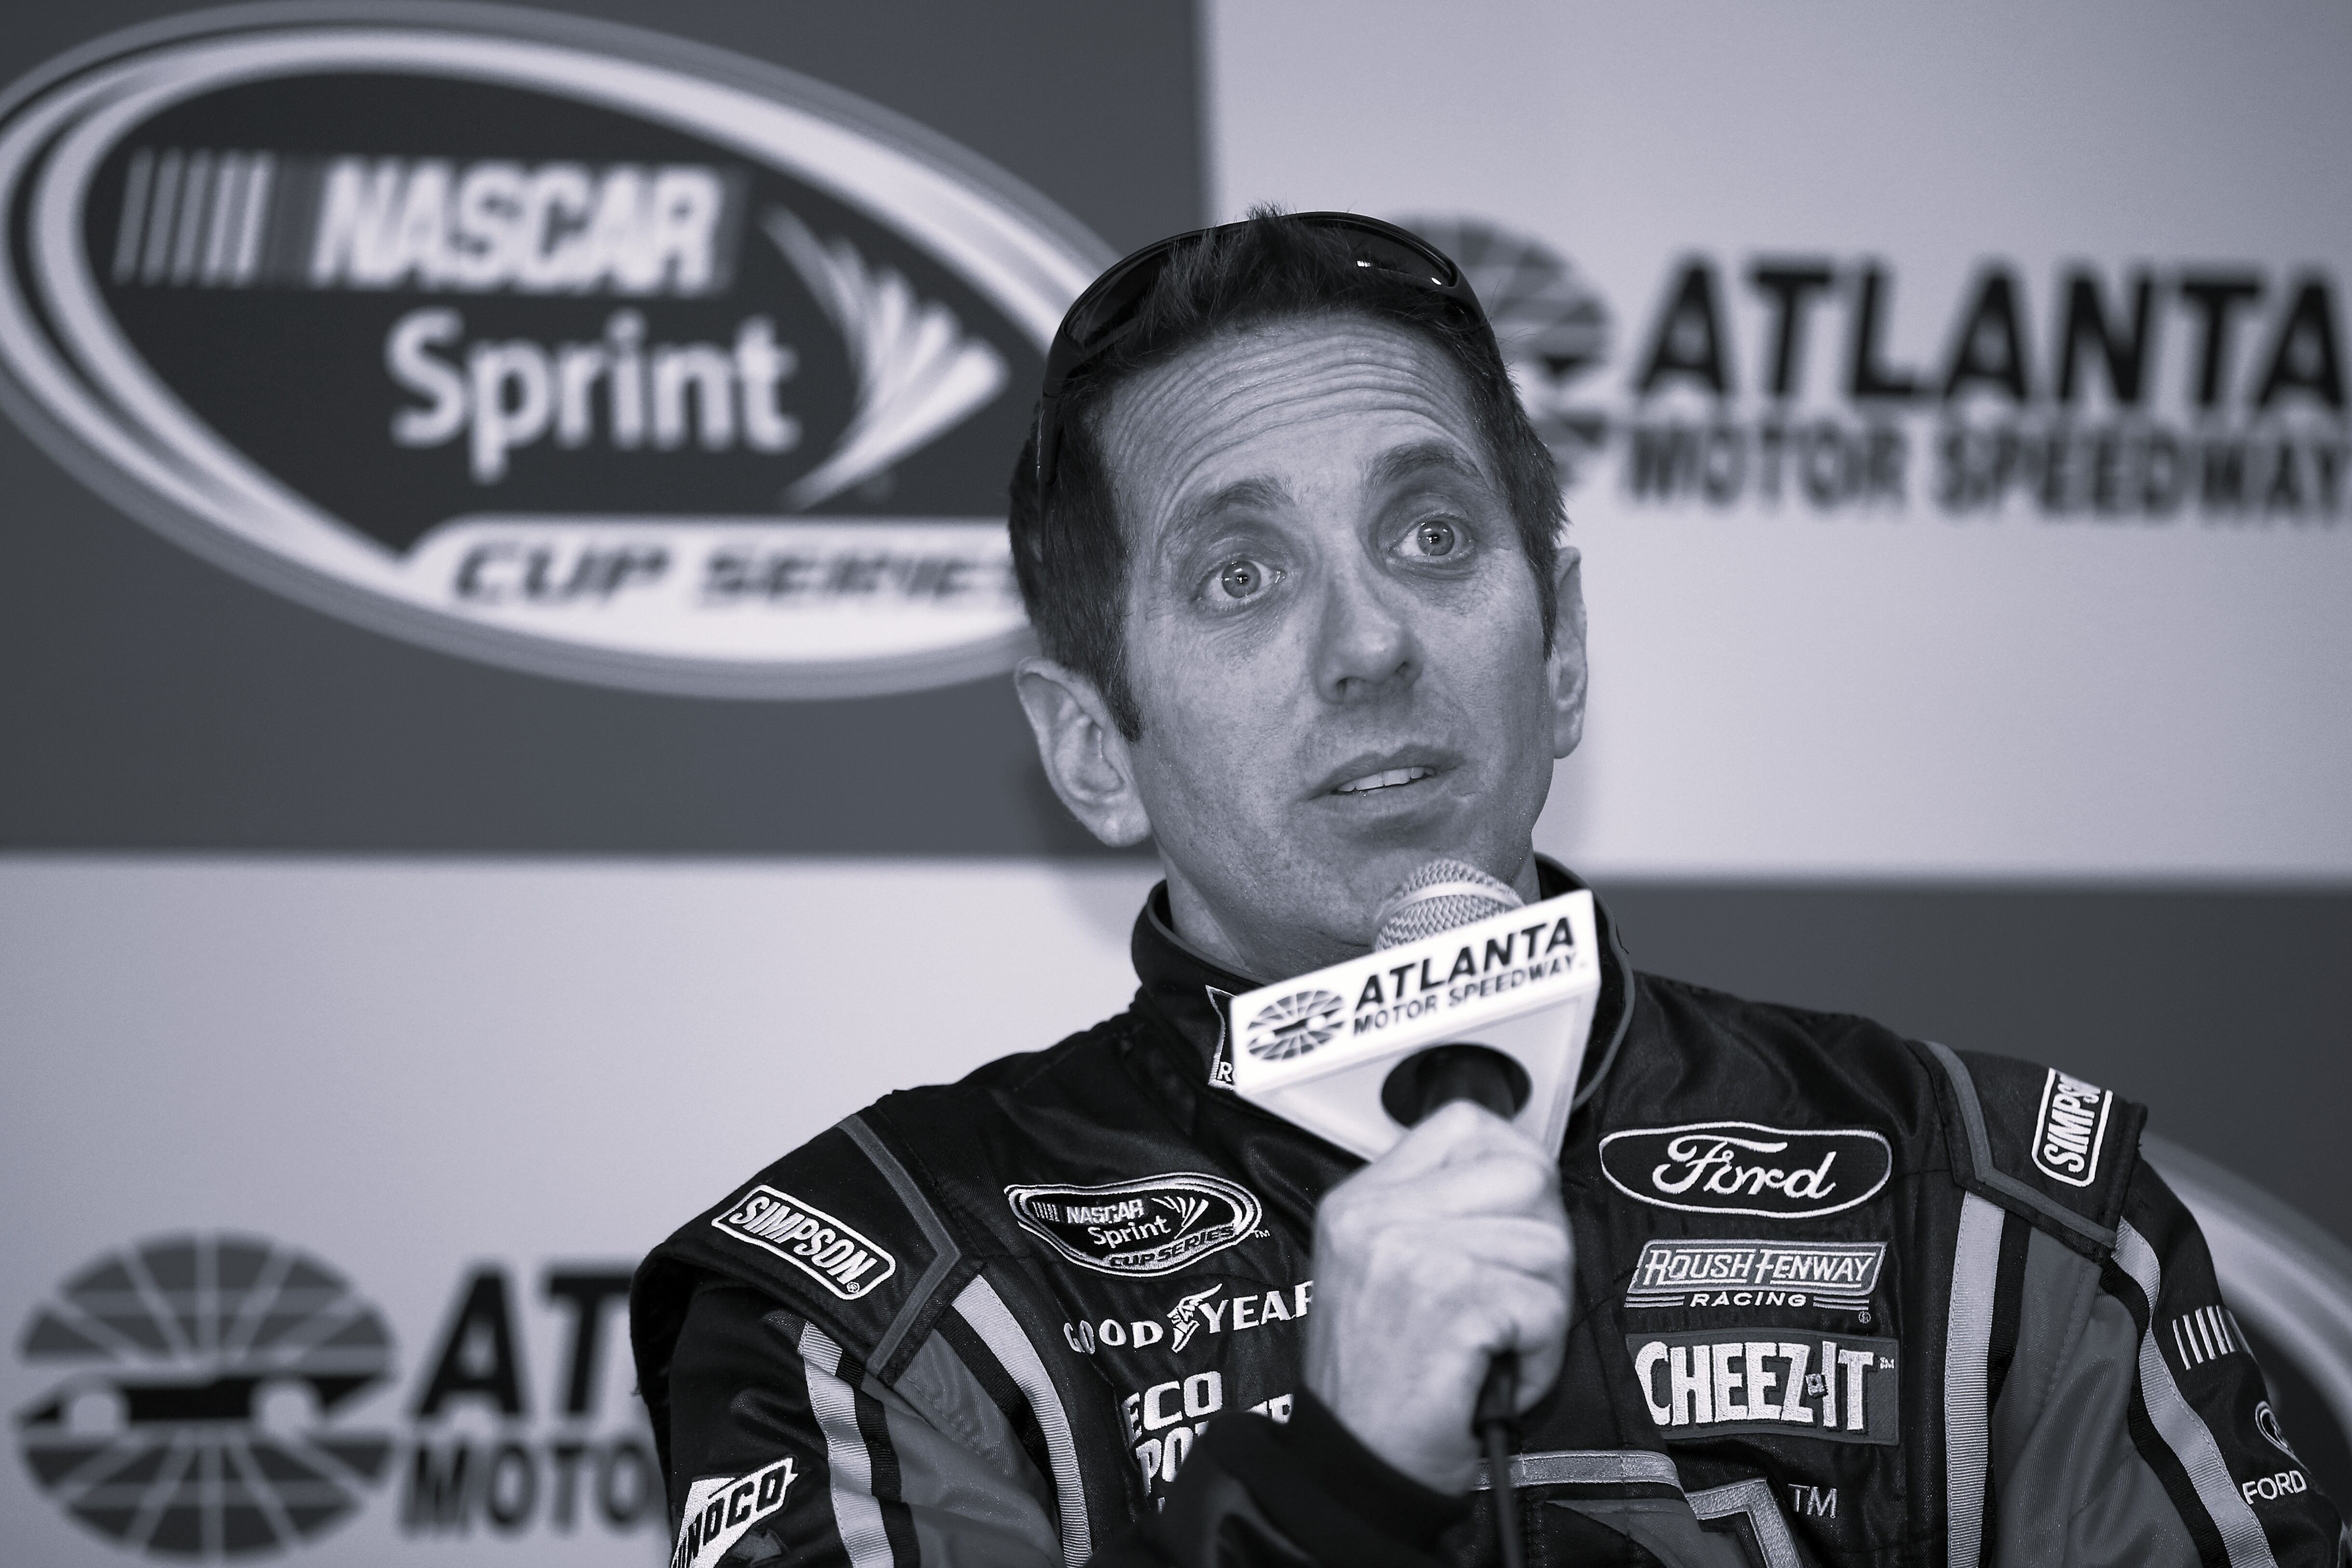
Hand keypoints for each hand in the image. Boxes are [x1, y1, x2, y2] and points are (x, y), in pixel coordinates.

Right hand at [1302, 1101, 1573, 1492]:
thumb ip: (1431, 1215)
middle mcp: (1378, 1216)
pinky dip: (1541, 1355)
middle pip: (1524, 1174)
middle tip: (1517, 1297)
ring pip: (1547, 1244)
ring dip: (1545, 1310)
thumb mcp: (1376, 1272)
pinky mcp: (1450, 1302)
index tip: (1515, 1219)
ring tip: (1500, 1346)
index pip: (1465, 1125)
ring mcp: (1411, 1254)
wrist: (1353, 1469)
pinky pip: (1547, 1306)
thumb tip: (1520, 1176)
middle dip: (1545, 1241)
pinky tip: (1501, 1374)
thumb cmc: (1377, 1383)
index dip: (1514, 1165)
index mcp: (1359, 1201)